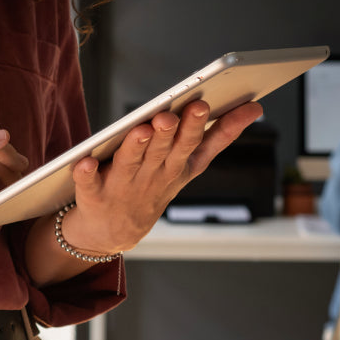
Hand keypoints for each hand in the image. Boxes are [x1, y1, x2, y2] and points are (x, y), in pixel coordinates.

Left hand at [61, 98, 264, 254]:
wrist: (112, 234)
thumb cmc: (152, 187)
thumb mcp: (190, 166)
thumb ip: (219, 136)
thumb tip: (255, 107)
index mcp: (176, 167)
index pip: (192, 144)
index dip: (200, 126)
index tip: (205, 105)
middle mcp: (152, 177)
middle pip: (164, 151)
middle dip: (172, 132)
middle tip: (177, 113)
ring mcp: (122, 187)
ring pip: (131, 162)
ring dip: (137, 146)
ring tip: (143, 127)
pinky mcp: (93, 197)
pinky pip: (89, 184)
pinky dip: (87, 174)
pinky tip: (84, 162)